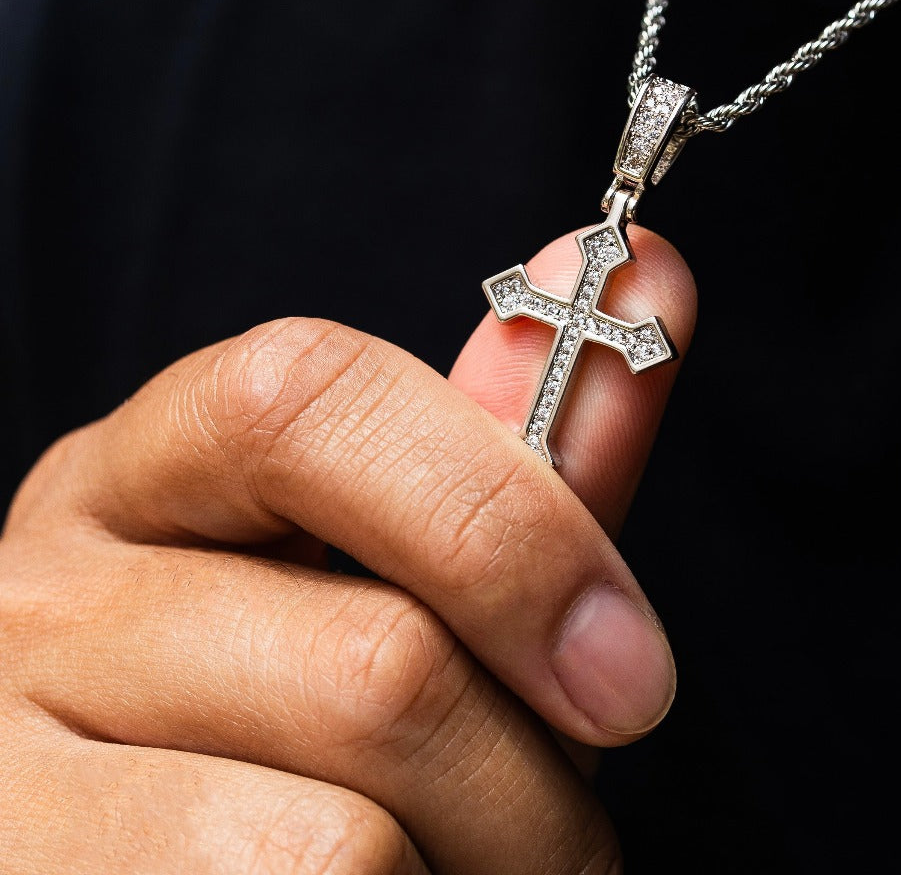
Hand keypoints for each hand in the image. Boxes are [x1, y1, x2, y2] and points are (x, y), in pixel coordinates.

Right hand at [0, 226, 695, 873]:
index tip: (630, 667)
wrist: (127, 862)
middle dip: (532, 778)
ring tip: (461, 871)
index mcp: (149, 476)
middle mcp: (44, 599)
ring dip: (480, 874)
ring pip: (347, 839)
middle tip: (559, 828)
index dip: (507, 524)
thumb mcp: (388, 567)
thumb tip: (651, 271)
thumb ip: (518, 453)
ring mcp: (4, 774)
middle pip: (377, 664)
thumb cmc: (290, 708)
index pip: (307, 403)